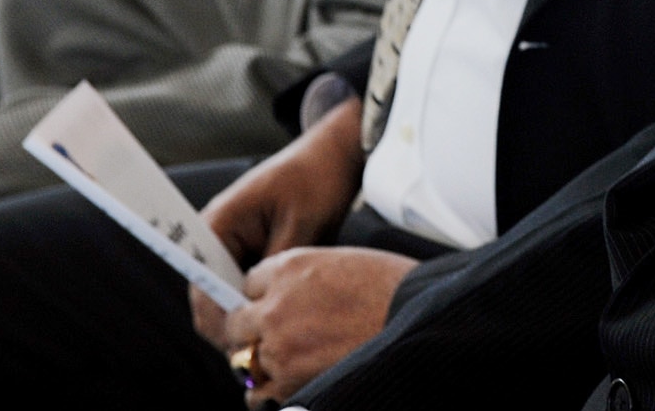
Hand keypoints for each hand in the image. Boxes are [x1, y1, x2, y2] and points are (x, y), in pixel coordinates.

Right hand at [192, 97, 364, 350]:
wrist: (337, 152)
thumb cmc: (318, 179)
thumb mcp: (301, 226)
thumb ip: (274, 267)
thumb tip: (257, 308)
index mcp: (217, 223)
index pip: (201, 283)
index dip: (217, 317)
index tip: (239, 341)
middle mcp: (215, 234)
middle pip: (208, 294)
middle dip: (230, 322)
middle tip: (257, 351)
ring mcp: (231, 241)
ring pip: (226, 293)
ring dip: (244, 312)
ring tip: (270, 338)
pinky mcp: (250, 247)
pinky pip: (244, 282)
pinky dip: (256, 299)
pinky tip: (278, 315)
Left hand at [220, 247, 417, 405]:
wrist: (419, 318)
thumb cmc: (392, 287)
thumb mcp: (342, 263)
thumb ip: (303, 278)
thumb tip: (284, 299)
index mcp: (290, 267)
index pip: (249, 282)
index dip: (262, 295)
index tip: (272, 305)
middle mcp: (275, 304)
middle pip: (235, 322)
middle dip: (249, 329)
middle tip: (270, 337)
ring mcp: (278, 344)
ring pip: (241, 359)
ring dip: (257, 361)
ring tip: (281, 363)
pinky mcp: (288, 379)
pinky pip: (255, 392)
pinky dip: (265, 391)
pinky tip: (282, 384)